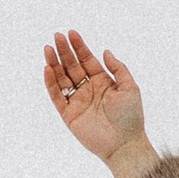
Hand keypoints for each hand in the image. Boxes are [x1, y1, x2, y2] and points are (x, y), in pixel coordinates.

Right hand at [42, 30, 151, 177]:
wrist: (124, 144)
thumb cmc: (130, 117)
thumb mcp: (130, 87)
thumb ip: (118, 68)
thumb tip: (105, 51)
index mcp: (102, 82)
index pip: (87, 60)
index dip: (79, 47)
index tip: (71, 33)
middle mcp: (88, 90)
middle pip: (72, 66)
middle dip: (65, 51)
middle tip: (57, 36)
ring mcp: (77, 101)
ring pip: (62, 79)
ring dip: (54, 64)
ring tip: (48, 48)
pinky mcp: (68, 115)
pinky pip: (57, 96)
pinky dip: (51, 83)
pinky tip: (48, 69)